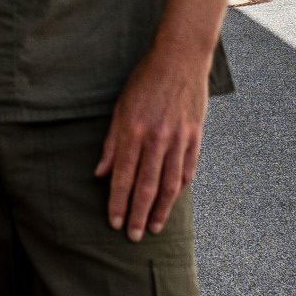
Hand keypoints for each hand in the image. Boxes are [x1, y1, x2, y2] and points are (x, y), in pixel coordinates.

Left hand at [94, 46, 208, 241]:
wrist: (180, 59)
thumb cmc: (145, 81)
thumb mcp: (120, 107)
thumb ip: (112, 142)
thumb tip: (101, 173)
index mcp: (133, 131)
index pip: (122, 176)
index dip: (118, 202)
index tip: (114, 221)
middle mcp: (156, 139)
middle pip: (146, 186)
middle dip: (138, 214)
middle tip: (132, 236)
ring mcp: (178, 139)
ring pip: (170, 184)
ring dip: (161, 209)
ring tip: (153, 226)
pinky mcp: (195, 136)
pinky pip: (187, 169)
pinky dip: (180, 187)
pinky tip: (173, 200)